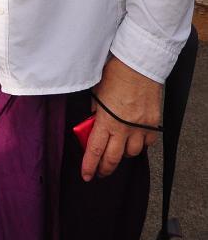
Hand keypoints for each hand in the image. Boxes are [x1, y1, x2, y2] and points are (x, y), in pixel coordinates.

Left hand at [82, 55, 162, 181]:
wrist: (139, 64)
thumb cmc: (115, 73)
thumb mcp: (96, 92)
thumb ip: (94, 110)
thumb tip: (92, 123)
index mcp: (106, 120)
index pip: (95, 150)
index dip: (89, 166)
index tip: (86, 175)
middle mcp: (124, 128)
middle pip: (113, 159)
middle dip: (105, 169)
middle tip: (100, 173)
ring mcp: (140, 127)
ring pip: (132, 153)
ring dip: (123, 154)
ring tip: (117, 150)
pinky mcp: (153, 123)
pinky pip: (147, 142)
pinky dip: (140, 144)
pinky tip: (135, 140)